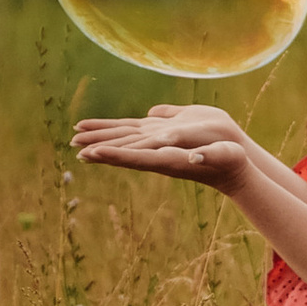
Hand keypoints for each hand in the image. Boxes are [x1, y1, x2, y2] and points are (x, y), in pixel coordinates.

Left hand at [70, 102, 259, 189]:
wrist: (232, 168)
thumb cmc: (230, 160)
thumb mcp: (222, 154)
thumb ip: (208, 154)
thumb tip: (196, 155)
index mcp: (168, 159)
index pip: (136, 156)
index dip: (115, 154)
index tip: (93, 153)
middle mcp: (157, 157)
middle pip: (123, 152)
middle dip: (99, 148)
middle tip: (74, 146)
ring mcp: (157, 151)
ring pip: (124, 145)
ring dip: (101, 142)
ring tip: (77, 140)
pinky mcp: (160, 143)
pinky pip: (132, 138)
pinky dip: (114, 137)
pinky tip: (102, 138)